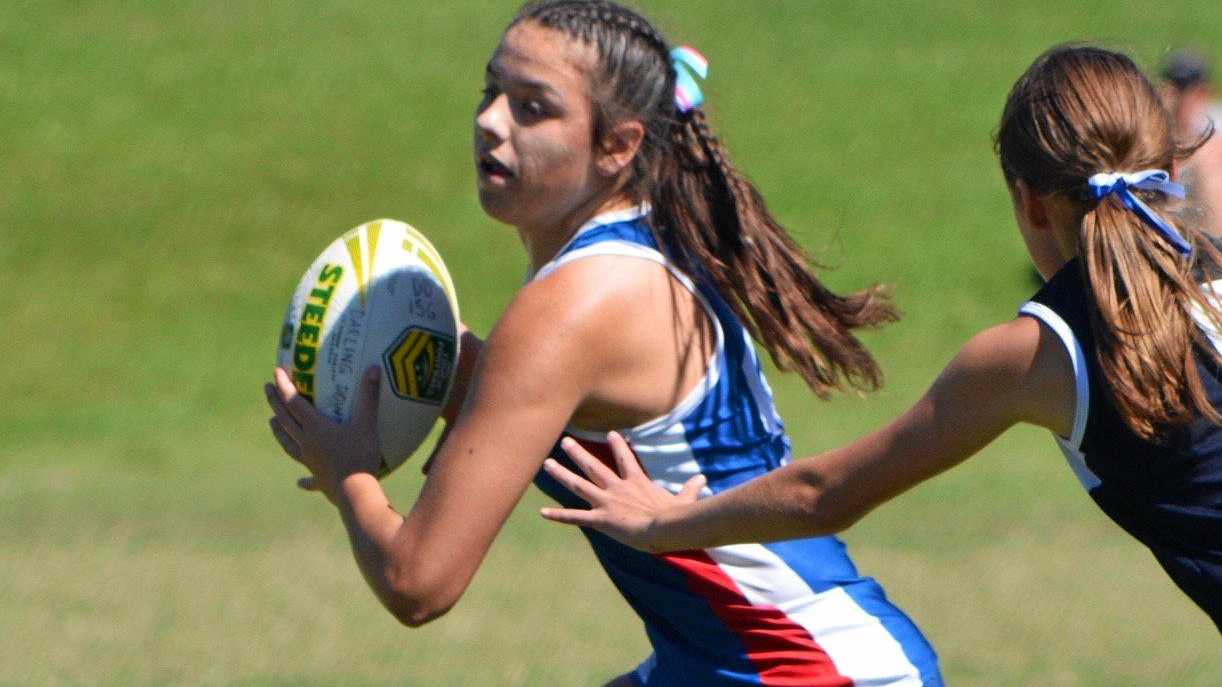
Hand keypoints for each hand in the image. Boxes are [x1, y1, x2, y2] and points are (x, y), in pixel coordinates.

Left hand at [264, 365, 384, 502]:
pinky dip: (303, 479)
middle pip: (285, 419)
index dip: (284, 385)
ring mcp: (309, 461)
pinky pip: (307, 476)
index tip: (276, 371)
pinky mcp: (318, 477)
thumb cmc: (360, 456)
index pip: (294, 402)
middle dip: (275, 402)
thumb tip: (374, 368)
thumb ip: (369, 396)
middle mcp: (307, 442)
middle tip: (266, 388)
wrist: (355, 492)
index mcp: (315, 427)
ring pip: (288, 443)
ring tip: (272, 422)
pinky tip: (300, 482)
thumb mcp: (367, 424)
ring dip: (278, 431)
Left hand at [538, 432, 704, 552]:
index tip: (613, 434)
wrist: (665, 527)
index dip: (619, 446)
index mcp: (637, 483)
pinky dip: (559, 516)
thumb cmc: (676, 516)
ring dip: (562, 474)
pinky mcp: (601, 519)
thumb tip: (704, 479)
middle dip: (578, 453)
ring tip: (547, 464)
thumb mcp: (685, 499)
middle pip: (594, 466)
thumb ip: (691, 488)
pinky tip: (542, 513)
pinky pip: (576, 517)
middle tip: (565, 441)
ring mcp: (607, 502)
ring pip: (579, 484)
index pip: (626, 459)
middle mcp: (617, 488)